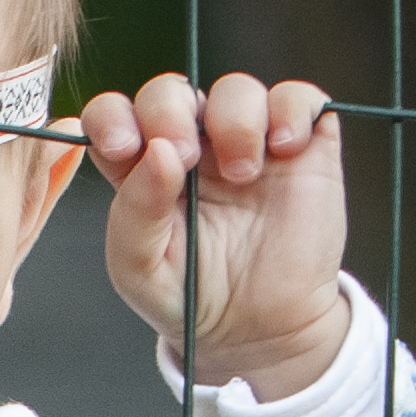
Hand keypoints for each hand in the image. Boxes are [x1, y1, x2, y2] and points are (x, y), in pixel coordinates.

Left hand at [78, 73, 351, 401]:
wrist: (260, 328)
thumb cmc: (191, 296)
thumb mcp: (142, 270)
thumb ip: (135, 214)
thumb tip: (157, 153)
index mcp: (142, 167)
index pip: (115, 116)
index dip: (113, 118)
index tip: (123, 147)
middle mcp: (192, 144)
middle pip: (171, 92)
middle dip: (171, 113)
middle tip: (188, 160)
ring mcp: (247, 141)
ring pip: (235, 89)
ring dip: (235, 119)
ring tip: (244, 174)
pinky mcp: (302, 145)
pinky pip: (298, 98)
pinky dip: (292, 111)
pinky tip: (284, 148)